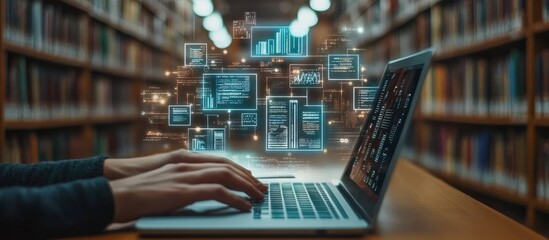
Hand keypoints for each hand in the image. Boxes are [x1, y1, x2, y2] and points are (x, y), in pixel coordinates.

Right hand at [108, 162, 267, 221]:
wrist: (119, 193)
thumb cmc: (140, 191)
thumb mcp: (167, 180)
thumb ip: (185, 180)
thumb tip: (202, 190)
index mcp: (185, 160)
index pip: (221, 161)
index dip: (240, 169)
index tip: (252, 179)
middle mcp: (189, 163)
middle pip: (228, 166)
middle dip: (249, 178)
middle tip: (262, 189)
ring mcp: (186, 175)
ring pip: (227, 176)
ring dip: (247, 187)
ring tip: (258, 197)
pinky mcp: (183, 190)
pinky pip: (217, 192)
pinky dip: (235, 199)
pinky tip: (243, 206)